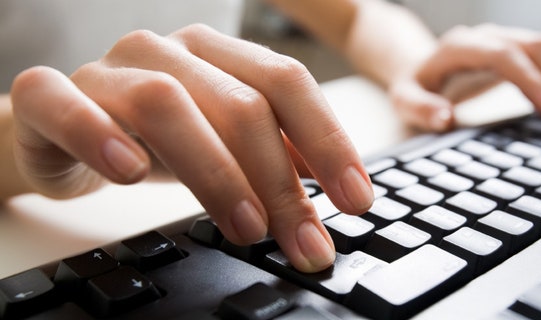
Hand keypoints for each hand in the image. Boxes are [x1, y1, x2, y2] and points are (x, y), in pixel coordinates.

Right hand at [10, 24, 373, 272]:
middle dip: (278, 179)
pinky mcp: (50, 96)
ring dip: (214, 171)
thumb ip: (276, 153)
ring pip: (166, 102)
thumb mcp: (224, 145)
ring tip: (245, 227)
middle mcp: (167, 52)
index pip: (287, 83)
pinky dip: (100, 136)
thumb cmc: (152, 136)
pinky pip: (68, 105)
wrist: (62, 130)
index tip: (356, 199)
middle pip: (238, 102)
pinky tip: (130, 172)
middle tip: (301, 238)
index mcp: (217, 56)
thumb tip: (332, 179)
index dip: (328, 140)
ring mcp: (108, 70)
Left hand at [388, 23, 540, 130]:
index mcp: (460, 46)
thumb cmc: (413, 86)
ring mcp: (505, 40)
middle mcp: (487, 37)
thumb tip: (444, 118)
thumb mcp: (405, 100)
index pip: (502, 55)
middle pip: (534, 49)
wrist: (420, 67)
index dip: (530, 80)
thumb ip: (421, 109)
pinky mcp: (518, 50)